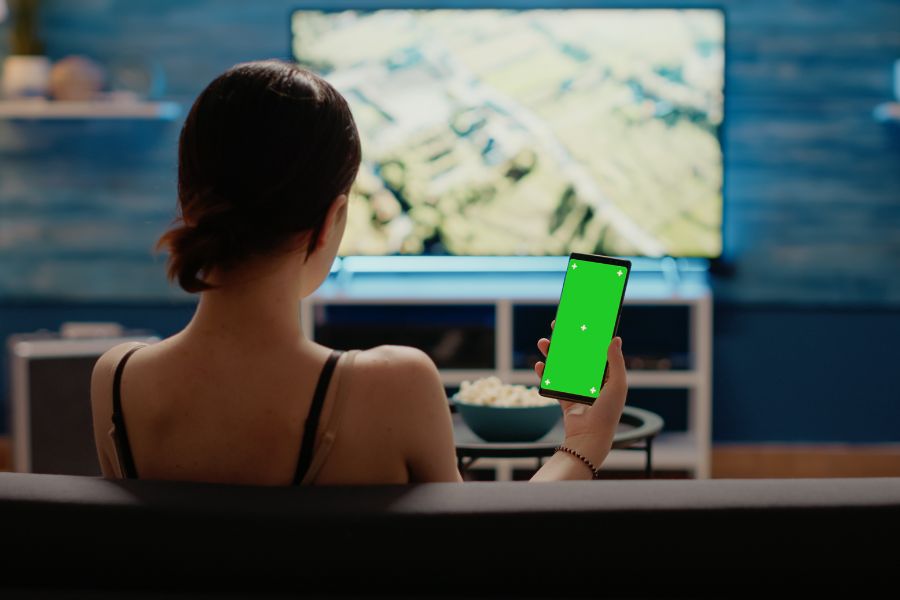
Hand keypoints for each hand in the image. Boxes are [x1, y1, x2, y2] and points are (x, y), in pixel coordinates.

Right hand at [535, 322, 627, 465]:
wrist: (590, 437)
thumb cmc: (608, 412)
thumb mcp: (617, 384)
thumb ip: (615, 361)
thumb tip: (615, 338)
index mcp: (607, 375)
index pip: (597, 349)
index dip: (589, 335)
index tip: (581, 320)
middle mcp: (592, 380)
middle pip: (577, 354)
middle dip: (566, 340)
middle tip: (557, 326)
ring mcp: (577, 388)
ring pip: (563, 365)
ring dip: (553, 353)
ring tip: (543, 342)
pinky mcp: (565, 398)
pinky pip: (553, 381)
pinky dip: (545, 372)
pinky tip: (540, 364)